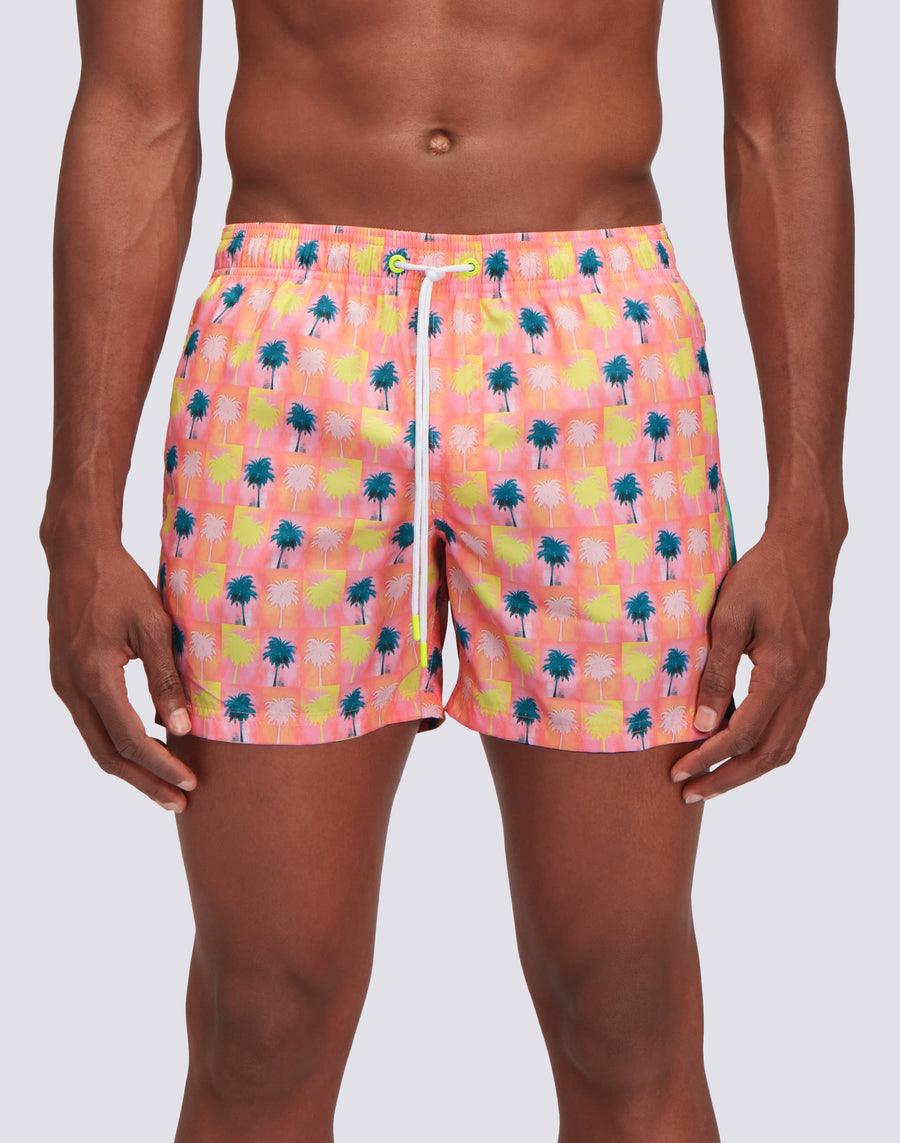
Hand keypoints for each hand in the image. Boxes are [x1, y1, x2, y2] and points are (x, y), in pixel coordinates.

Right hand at [44, 543, 197, 810]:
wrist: (78, 555)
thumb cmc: (121, 584)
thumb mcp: (154, 627)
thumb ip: (167, 679)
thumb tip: (183, 727)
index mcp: (94, 675)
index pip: (129, 738)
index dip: (160, 765)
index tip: (190, 782)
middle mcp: (72, 687)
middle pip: (107, 754)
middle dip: (145, 782)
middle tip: (180, 801)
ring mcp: (64, 684)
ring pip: (96, 743)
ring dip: (131, 768)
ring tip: (166, 786)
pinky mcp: (66, 679)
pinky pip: (91, 724)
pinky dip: (118, 743)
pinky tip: (147, 747)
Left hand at [670, 525, 840, 801]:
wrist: (805, 550)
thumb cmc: (761, 577)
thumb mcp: (728, 618)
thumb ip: (716, 672)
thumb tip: (704, 724)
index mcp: (782, 672)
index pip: (744, 734)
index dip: (710, 759)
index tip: (678, 772)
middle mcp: (804, 686)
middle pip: (768, 754)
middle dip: (727, 778)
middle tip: (688, 792)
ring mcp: (812, 684)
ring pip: (784, 746)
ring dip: (746, 769)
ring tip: (710, 781)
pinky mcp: (811, 678)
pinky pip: (790, 728)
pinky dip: (763, 748)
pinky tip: (735, 749)